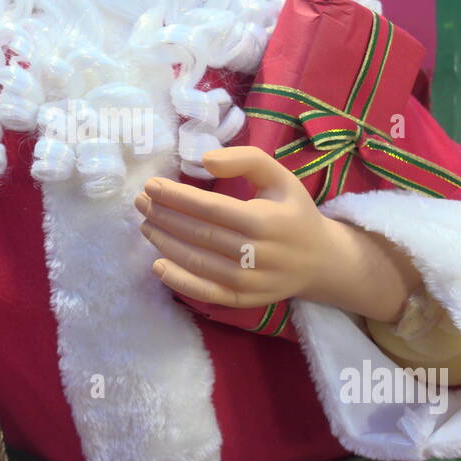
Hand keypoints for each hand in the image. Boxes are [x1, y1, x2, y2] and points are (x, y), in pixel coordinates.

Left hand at [135, 146, 419, 321]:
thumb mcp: (279, 177)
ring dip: (164, 242)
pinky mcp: (242, 300)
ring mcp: (248, 281)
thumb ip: (246, 160)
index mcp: (265, 220)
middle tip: (140, 202)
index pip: (210, 208)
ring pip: (197, 262)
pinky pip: (205, 292)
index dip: (176, 197)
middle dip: (164, 216)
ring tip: (146, 224)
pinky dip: (178, 281)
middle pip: (199, 234)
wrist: (320, 261)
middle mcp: (256, 254)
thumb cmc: (294, 213)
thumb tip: (205, 160)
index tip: (151, 185)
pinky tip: (157, 264)